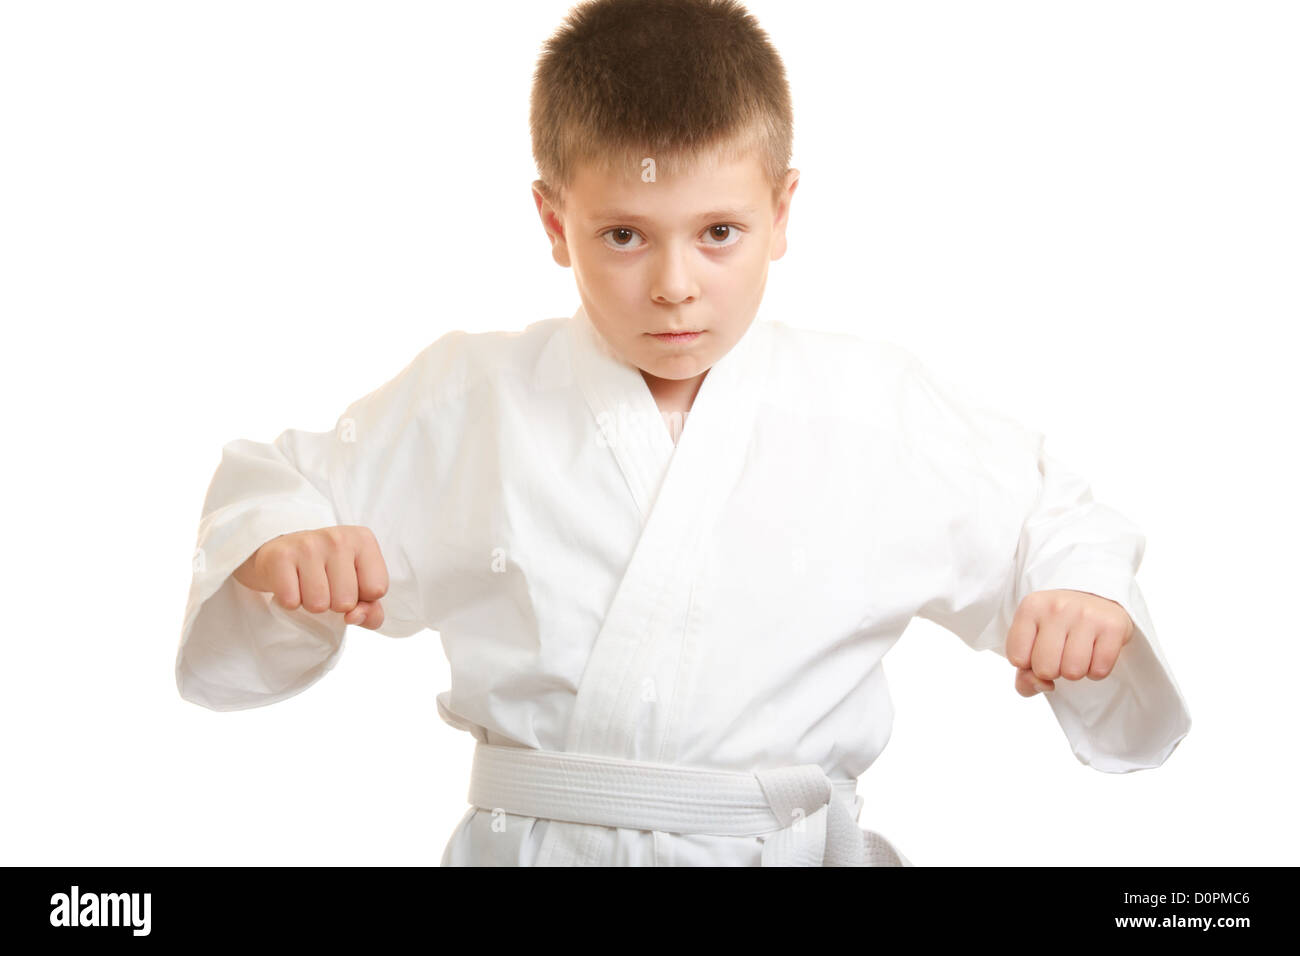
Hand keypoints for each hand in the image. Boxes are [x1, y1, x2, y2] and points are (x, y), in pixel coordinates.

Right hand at [232, 526, 388, 629]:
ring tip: (306, 584)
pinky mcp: (280, 556)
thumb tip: (353, 617)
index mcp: (363, 540)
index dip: (361, 597)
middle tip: (322, 584)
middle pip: (346, 601)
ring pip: (318, 605)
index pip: (377, 589)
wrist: (280, 553)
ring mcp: (308, 544)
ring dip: (311, 604)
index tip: (347, 583)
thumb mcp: (358, 589)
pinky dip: (289, 602)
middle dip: (333, 603)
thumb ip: (371, 612)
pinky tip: (290, 584)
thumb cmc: (327, 574)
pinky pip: (291, 602)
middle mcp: (338, 537)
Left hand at [1005, 589, 1133, 696]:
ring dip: (1075, 672)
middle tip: (1060, 653)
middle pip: (1046, 669)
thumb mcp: (1030, 644)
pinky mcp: (1113, 625)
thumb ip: (1024, 676)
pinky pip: (1100, 670)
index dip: (1028, 663)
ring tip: (1076, 653)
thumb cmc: (1056, 629)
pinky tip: (1095, 654)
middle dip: (1052, 670)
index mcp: (1030, 608)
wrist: (1095, 598)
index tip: (1038, 649)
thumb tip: (1046, 685)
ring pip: (1073, 672)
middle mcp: (1057, 607)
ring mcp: (1086, 614)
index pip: (1017, 659)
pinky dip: (1096, 671)